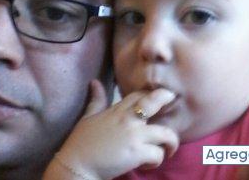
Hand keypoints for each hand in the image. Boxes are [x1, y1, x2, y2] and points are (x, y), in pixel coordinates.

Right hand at [44, 80, 178, 179]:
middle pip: (153, 102)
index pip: (139, 95)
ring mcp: (134, 135)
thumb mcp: (88, 117)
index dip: (151, 95)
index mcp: (117, 110)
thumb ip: (96, 100)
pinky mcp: (136, 153)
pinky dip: (157, 160)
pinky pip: (158, 154)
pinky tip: (148, 165)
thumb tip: (94, 82)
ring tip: (167, 149)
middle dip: (166, 98)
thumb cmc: (81, 143)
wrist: (76, 166)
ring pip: (165, 133)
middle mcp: (128, 119)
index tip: (158, 98)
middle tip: (172, 101)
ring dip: (169, 142)